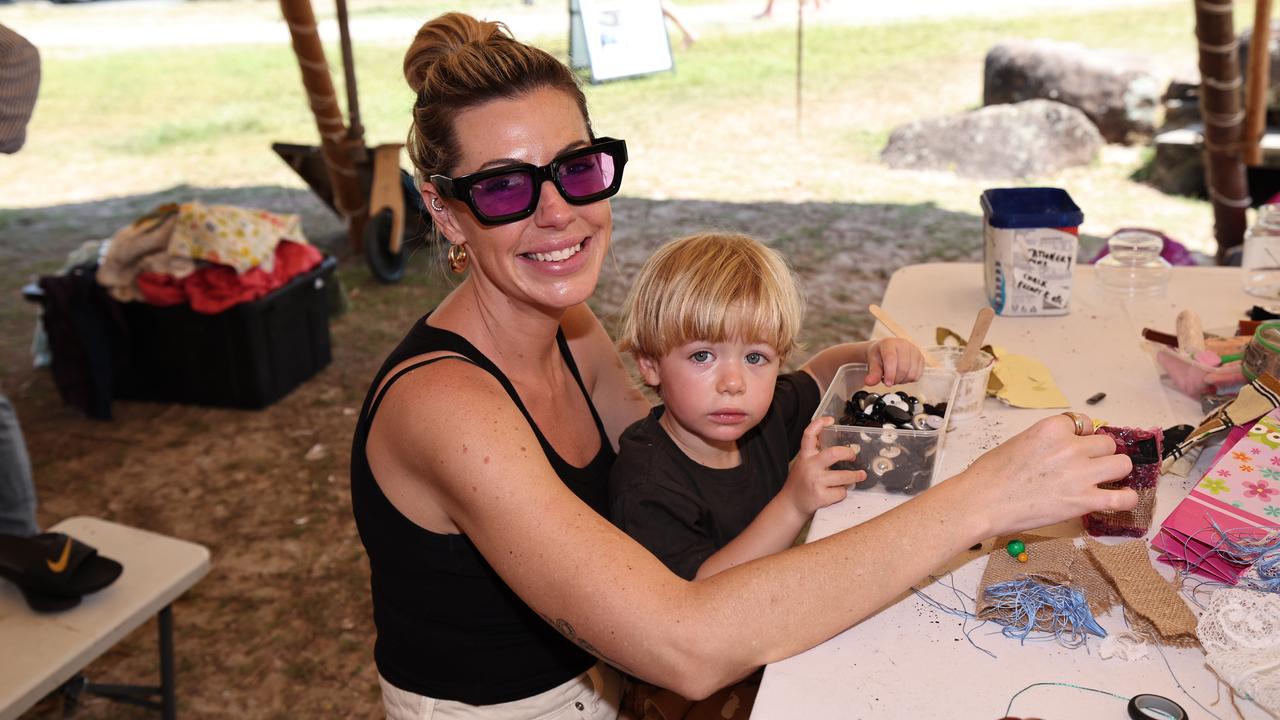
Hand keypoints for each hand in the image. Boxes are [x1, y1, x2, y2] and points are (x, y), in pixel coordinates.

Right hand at [781, 417, 865, 516]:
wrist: (791, 504)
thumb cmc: (801, 482)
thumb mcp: (804, 463)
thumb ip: (815, 453)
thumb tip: (835, 443)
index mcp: (805, 456)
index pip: (809, 435)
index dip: (819, 424)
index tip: (830, 420)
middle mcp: (809, 466)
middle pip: (833, 454)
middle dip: (848, 453)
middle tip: (853, 455)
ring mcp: (815, 482)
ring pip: (843, 476)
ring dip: (855, 476)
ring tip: (859, 475)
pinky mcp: (821, 496)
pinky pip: (841, 492)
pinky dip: (843, 492)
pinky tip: (838, 492)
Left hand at [864, 338, 924, 385]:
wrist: (885, 350)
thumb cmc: (879, 355)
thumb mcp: (872, 362)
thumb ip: (873, 373)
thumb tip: (869, 382)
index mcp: (889, 343)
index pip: (891, 359)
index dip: (890, 373)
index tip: (887, 383)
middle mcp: (904, 344)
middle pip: (903, 368)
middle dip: (895, 379)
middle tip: (888, 380)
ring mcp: (914, 350)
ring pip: (912, 373)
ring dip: (902, 380)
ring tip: (895, 376)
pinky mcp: (921, 358)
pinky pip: (918, 375)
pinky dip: (910, 379)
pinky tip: (903, 375)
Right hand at [957, 412, 1135, 538]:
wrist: (981, 502)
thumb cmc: (989, 474)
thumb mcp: (1018, 442)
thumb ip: (1046, 442)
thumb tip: (1060, 451)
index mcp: (1051, 428)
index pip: (1083, 422)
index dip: (1082, 435)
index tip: (1077, 445)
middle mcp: (1070, 446)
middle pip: (1106, 444)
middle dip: (1099, 454)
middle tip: (1088, 466)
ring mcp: (1080, 474)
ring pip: (1121, 464)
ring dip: (1114, 471)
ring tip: (1104, 480)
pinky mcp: (1084, 500)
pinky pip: (1123, 497)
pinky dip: (1127, 498)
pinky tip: (1121, 497)